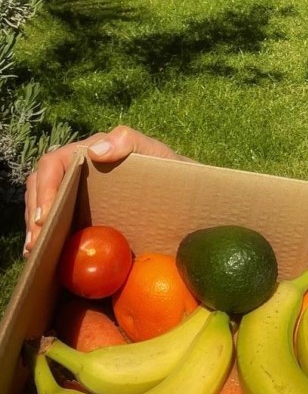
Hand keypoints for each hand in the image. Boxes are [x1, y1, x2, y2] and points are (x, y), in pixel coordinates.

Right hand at [23, 126, 187, 255]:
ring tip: (35, 250)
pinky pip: (57, 218)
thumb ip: (130, 142)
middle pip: (41, 185)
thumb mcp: (156, 153)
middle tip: (36, 242)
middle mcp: (79, 169)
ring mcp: (79, 190)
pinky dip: (46, 233)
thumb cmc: (172, 170)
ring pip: (43, 202)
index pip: (53, 163)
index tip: (44, 217)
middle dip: (34, 212)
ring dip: (35, 225)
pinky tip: (45, 252)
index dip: (43, 188)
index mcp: (90, 152)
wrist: (186, 192)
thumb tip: (95, 150)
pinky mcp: (84, 209)